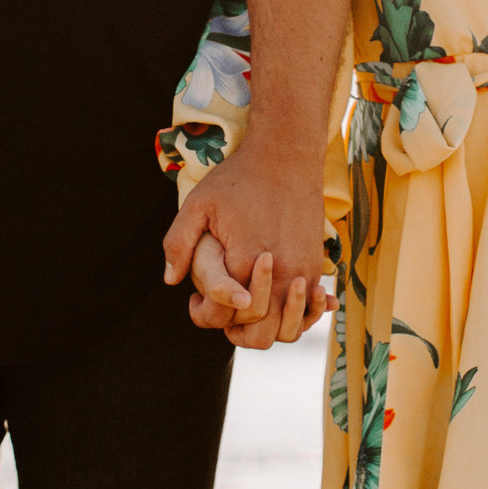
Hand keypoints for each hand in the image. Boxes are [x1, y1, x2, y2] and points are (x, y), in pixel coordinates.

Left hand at [164, 140, 332, 343]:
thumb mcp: (199, 203)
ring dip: (268, 329)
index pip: (226, 315)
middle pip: (262, 333)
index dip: (206, 317)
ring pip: (289, 328)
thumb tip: (171, 280)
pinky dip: (294, 316)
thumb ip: (179, 242)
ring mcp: (302, 270)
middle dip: (238, 334)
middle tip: (219, 314)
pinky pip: (309, 310)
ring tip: (244, 312)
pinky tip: (273, 304)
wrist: (287, 155)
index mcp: (245, 260)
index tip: (194, 302)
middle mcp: (279, 272)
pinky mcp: (316, 265)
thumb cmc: (240, 178)